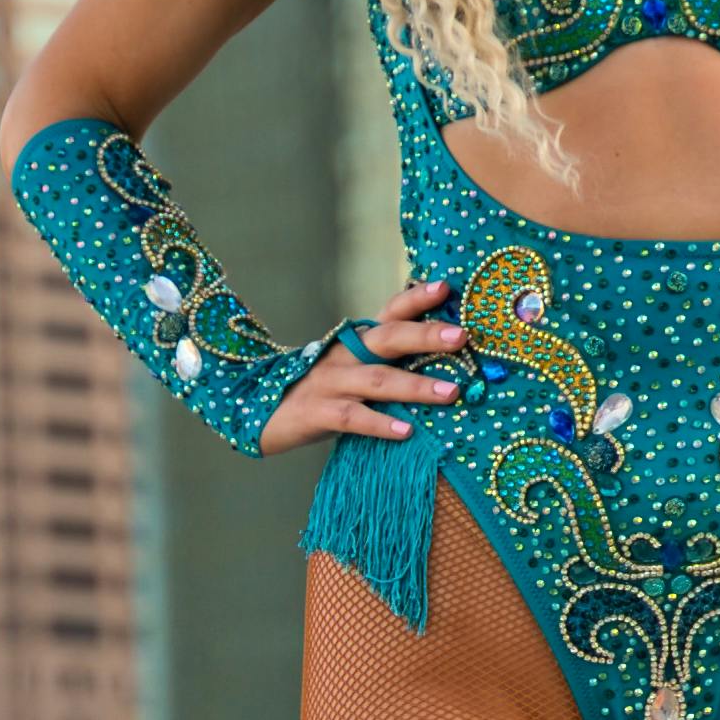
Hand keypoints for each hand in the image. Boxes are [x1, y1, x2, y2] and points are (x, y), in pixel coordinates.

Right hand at [258, 276, 466, 452]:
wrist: (258, 413)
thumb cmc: (321, 393)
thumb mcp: (352, 371)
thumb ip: (388, 366)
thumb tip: (447, 372)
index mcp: (356, 341)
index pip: (389, 312)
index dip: (415, 298)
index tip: (446, 288)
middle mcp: (344, 355)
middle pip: (388, 338)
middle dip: (426, 335)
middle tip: (461, 336)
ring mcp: (329, 382)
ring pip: (377, 380)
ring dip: (416, 386)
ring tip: (451, 392)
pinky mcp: (317, 413)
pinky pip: (352, 418)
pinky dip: (380, 423)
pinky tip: (406, 431)